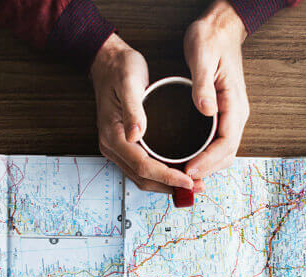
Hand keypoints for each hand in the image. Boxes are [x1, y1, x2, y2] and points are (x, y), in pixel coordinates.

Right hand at [90, 33, 193, 193]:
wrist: (107, 61)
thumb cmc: (119, 69)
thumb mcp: (129, 83)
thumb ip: (133, 110)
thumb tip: (136, 134)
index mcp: (113, 135)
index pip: (143, 166)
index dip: (167, 176)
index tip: (189, 180)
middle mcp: (112, 146)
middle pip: (143, 178)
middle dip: (170, 186)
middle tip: (198, 186)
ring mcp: (117, 147)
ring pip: (142, 177)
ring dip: (166, 184)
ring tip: (192, 184)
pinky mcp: (124, 144)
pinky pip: (142, 167)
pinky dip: (160, 175)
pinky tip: (178, 172)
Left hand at [183, 1, 249, 180]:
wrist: (221, 27)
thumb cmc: (211, 39)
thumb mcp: (203, 57)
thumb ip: (203, 85)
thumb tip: (206, 110)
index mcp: (235, 103)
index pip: (226, 143)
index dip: (208, 161)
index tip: (189, 170)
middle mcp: (237, 113)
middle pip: (227, 154)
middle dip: (207, 170)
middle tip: (182, 180)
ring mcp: (231, 115)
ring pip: (223, 152)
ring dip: (206, 167)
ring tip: (184, 176)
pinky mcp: (223, 113)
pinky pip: (217, 142)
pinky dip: (206, 156)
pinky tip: (189, 160)